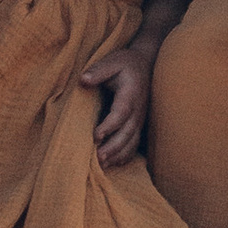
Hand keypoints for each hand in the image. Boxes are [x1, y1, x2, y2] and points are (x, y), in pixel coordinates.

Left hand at [82, 41, 156, 169]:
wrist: (145, 65)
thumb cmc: (125, 64)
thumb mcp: (112, 61)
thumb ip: (97, 71)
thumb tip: (83, 80)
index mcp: (131, 93)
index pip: (122, 112)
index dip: (110, 125)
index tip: (95, 136)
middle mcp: (138, 109)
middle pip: (128, 132)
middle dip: (113, 147)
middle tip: (98, 159)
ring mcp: (140, 119)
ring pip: (132, 141)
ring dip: (118, 155)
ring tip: (103, 166)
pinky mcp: (138, 125)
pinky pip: (135, 144)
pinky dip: (125, 156)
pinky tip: (113, 164)